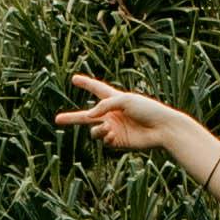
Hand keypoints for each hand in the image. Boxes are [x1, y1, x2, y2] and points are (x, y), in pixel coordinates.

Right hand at [60, 74, 207, 163]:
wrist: (162, 129)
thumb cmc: (148, 109)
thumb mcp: (125, 100)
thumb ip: (104, 105)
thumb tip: (89, 118)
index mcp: (114, 99)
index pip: (96, 89)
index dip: (85, 83)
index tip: (74, 78)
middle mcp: (111, 114)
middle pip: (86, 116)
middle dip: (71, 118)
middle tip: (57, 119)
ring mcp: (113, 128)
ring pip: (93, 131)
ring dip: (97, 129)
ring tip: (108, 128)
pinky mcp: (117, 141)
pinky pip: (103, 139)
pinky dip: (105, 136)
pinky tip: (114, 134)